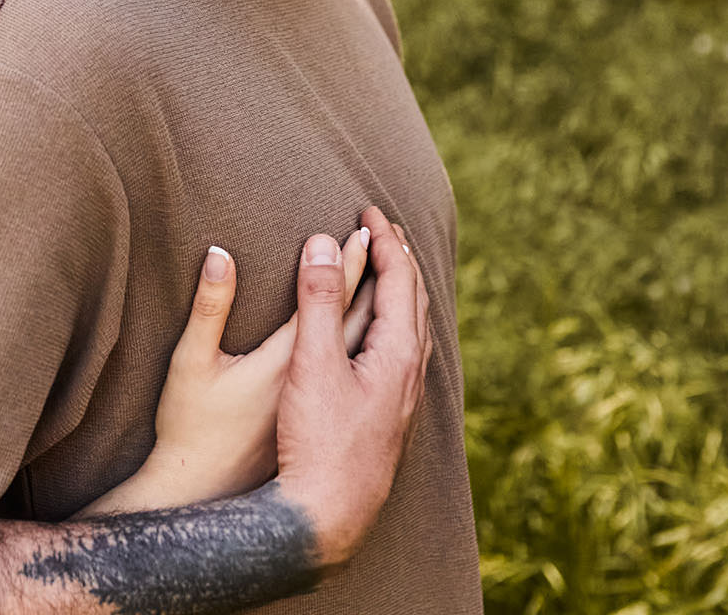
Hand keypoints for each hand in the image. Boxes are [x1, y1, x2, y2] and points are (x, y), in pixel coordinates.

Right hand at [273, 206, 431, 566]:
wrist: (326, 518)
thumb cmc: (318, 442)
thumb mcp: (311, 363)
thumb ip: (318, 301)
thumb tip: (324, 243)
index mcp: (398, 354)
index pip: (400, 280)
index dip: (383, 240)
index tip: (367, 209)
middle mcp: (410, 375)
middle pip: (415, 301)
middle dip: (398, 259)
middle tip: (381, 227)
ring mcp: (402, 401)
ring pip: (413, 330)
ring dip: (401, 292)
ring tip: (387, 271)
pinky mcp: (389, 419)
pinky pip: (403, 353)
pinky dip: (394, 324)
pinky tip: (380, 340)